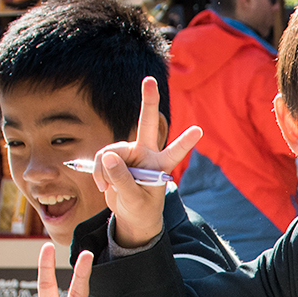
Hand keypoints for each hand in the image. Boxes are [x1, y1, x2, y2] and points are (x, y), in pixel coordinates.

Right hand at [89, 75, 200, 248]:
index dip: (185, 141)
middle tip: (150, 79)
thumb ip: (122, 179)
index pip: (175, 151)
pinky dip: (97, 172)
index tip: (199, 129)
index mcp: (160, 166)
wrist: (131, 216)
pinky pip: (100, 159)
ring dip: (103, 170)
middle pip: (146, 123)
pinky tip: (102, 185)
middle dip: (148, 101)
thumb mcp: (134, 200)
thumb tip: (107, 156)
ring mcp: (130, 154)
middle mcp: (146, 154)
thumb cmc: (140, 210)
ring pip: (110, 151)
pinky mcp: (114, 158)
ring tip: (106, 187)